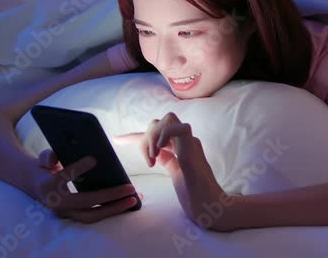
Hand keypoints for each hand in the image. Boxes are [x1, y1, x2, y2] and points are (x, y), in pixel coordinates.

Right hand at [29, 150, 141, 223]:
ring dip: (114, 209)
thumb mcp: (42, 159)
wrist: (36, 186)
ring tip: (134, 199)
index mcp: (48, 186)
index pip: (64, 177)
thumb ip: (47, 156)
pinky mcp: (75, 216)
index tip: (94, 159)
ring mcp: (67, 213)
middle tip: (130, 188)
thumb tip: (55, 158)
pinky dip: (113, 211)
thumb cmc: (44, 168)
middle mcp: (57, 203)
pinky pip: (96, 216)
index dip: (78, 169)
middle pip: (86, 203)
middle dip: (109, 197)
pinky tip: (130, 203)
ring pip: (93, 215)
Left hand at [113, 113, 236, 230]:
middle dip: (146, 137)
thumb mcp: (175, 174)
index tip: (117, 139)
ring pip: (168, 119)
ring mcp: (191, 143)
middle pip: (161, 121)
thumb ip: (168, 160)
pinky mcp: (193, 150)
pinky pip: (180, 128)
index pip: (156, 134)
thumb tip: (157, 152)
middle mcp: (186, 141)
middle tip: (148, 160)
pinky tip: (159, 152)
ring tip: (153, 158)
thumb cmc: (195, 194)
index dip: (135, 136)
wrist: (210, 207)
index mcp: (180, 147)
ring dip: (154, 136)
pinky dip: (165, 135)